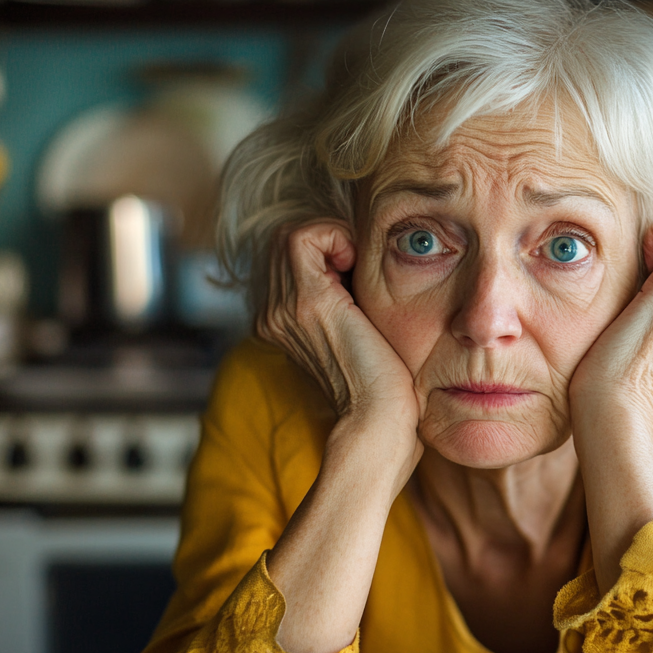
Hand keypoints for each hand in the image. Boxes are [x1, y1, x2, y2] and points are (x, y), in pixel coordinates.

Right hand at [259, 221, 422, 447]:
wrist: (378, 417)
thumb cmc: (380, 380)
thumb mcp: (353, 330)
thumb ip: (342, 298)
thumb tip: (354, 259)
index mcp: (280, 323)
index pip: (288, 257)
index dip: (325, 250)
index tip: (357, 273)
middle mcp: (272, 315)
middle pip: (285, 241)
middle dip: (327, 241)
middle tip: (358, 268)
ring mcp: (284, 308)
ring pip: (293, 235)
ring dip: (333, 239)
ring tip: (357, 269)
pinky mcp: (308, 302)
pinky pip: (303, 237)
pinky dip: (334, 236)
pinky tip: (356, 265)